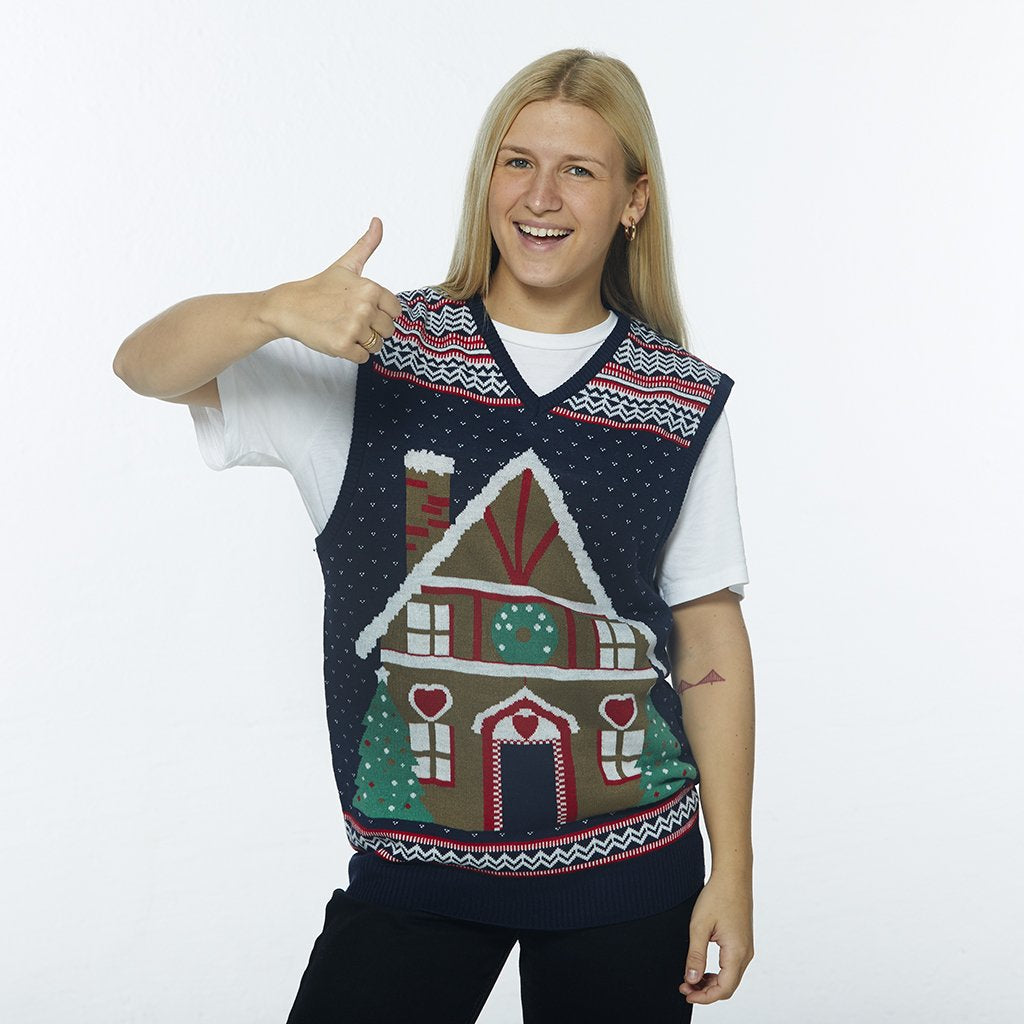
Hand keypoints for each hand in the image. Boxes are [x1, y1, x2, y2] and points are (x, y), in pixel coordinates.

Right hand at [267, 217, 401, 363]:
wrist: (289, 307)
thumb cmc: (320, 288)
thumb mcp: (346, 265)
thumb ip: (366, 246)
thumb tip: (378, 221)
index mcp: (371, 288)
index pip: (396, 312)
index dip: (381, 313)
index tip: (362, 309)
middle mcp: (365, 307)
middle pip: (388, 331)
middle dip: (372, 329)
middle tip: (349, 319)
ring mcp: (354, 327)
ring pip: (376, 345)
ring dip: (362, 342)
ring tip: (342, 327)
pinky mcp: (343, 346)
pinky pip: (363, 358)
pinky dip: (351, 353)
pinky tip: (336, 338)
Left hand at [679, 871, 753, 1003]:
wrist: (733, 876)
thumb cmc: (717, 896)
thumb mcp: (699, 926)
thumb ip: (695, 955)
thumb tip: (692, 980)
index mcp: (737, 952)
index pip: (724, 989)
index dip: (704, 997)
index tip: (686, 993)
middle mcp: (746, 953)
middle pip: (728, 986)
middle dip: (706, 991)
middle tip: (684, 986)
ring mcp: (746, 948)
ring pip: (730, 977)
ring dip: (711, 982)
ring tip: (690, 979)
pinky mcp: (743, 942)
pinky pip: (732, 966)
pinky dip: (717, 972)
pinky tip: (703, 968)